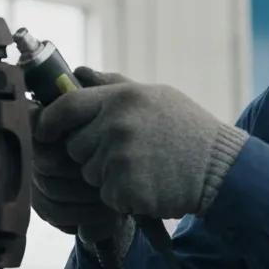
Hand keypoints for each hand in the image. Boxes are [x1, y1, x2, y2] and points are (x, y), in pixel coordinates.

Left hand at [35, 68, 248, 219]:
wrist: (221, 168)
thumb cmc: (187, 130)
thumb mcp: (154, 95)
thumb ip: (112, 85)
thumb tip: (77, 71)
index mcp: (121, 98)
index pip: (65, 107)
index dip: (49, 122)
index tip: (46, 132)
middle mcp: (117, 124)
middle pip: (75, 147)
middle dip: (92, 154)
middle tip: (128, 153)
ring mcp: (121, 158)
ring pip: (90, 174)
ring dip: (109, 177)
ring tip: (144, 167)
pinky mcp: (126, 189)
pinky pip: (107, 196)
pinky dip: (123, 197)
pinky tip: (150, 185)